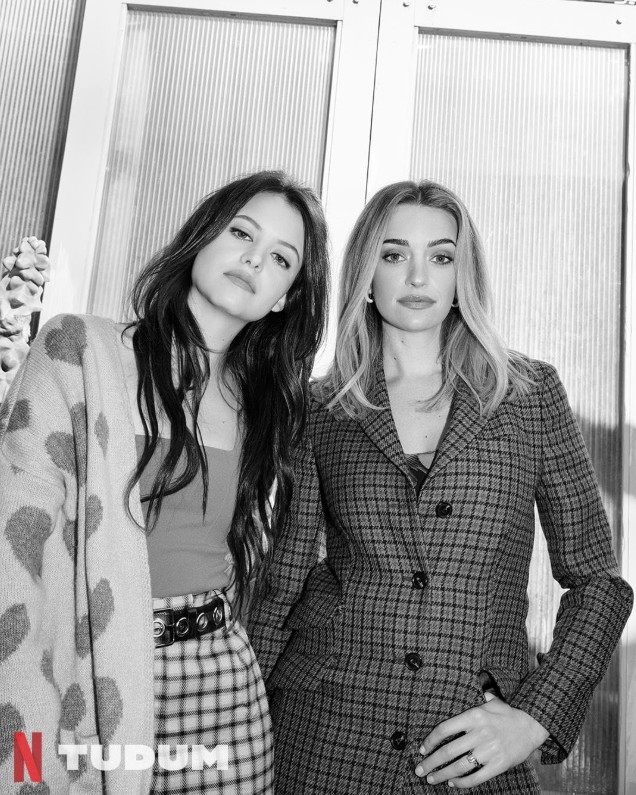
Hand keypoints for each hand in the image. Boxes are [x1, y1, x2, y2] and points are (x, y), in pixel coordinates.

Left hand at [414, 693, 548, 787]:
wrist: (533, 725)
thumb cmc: (507, 713)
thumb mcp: (489, 701)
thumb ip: (472, 700)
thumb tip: (455, 692)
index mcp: (474, 716)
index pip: (445, 729)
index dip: (430, 740)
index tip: (422, 749)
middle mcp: (480, 733)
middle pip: (449, 751)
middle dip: (431, 762)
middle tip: (419, 770)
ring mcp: (490, 750)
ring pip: (460, 767)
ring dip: (443, 775)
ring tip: (432, 779)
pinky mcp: (499, 764)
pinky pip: (477, 777)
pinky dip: (463, 783)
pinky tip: (453, 784)